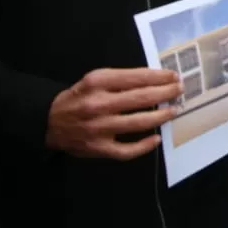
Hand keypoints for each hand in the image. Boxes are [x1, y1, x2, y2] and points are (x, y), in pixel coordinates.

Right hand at [46, 68, 181, 159]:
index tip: (174, 76)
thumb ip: (120, 79)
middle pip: (141, 98)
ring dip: (160, 116)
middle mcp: (99, 105)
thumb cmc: (77, 98)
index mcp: (97, 83)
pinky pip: (127, 150)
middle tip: (179, 90)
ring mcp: (99, 128)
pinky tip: (156, 139)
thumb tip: (154, 80)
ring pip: (138, 123)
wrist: (48, 122)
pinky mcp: (99, 148)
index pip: (136, 77)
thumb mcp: (93, 79)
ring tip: (173, 110)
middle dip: (165, 93)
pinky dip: (144, 146)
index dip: (159, 77)